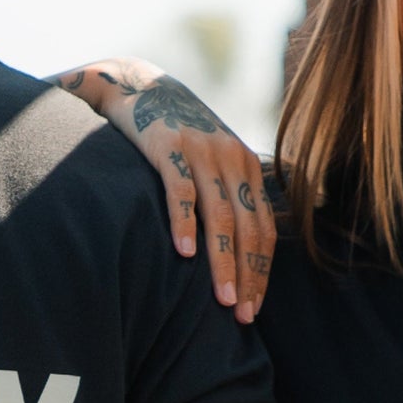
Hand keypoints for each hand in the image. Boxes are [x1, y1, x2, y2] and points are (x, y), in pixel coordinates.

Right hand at [52, 59, 275, 321]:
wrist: (139, 85)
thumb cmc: (176, 135)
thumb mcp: (214, 159)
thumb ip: (231, 194)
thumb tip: (243, 245)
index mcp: (247, 168)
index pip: (264, 230)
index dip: (261, 272)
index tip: (255, 309)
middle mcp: (232, 159)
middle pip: (248, 228)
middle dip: (248, 276)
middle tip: (243, 316)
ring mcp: (201, 151)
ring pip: (221, 215)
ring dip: (223, 261)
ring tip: (223, 299)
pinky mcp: (169, 145)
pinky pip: (181, 190)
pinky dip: (185, 222)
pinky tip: (185, 253)